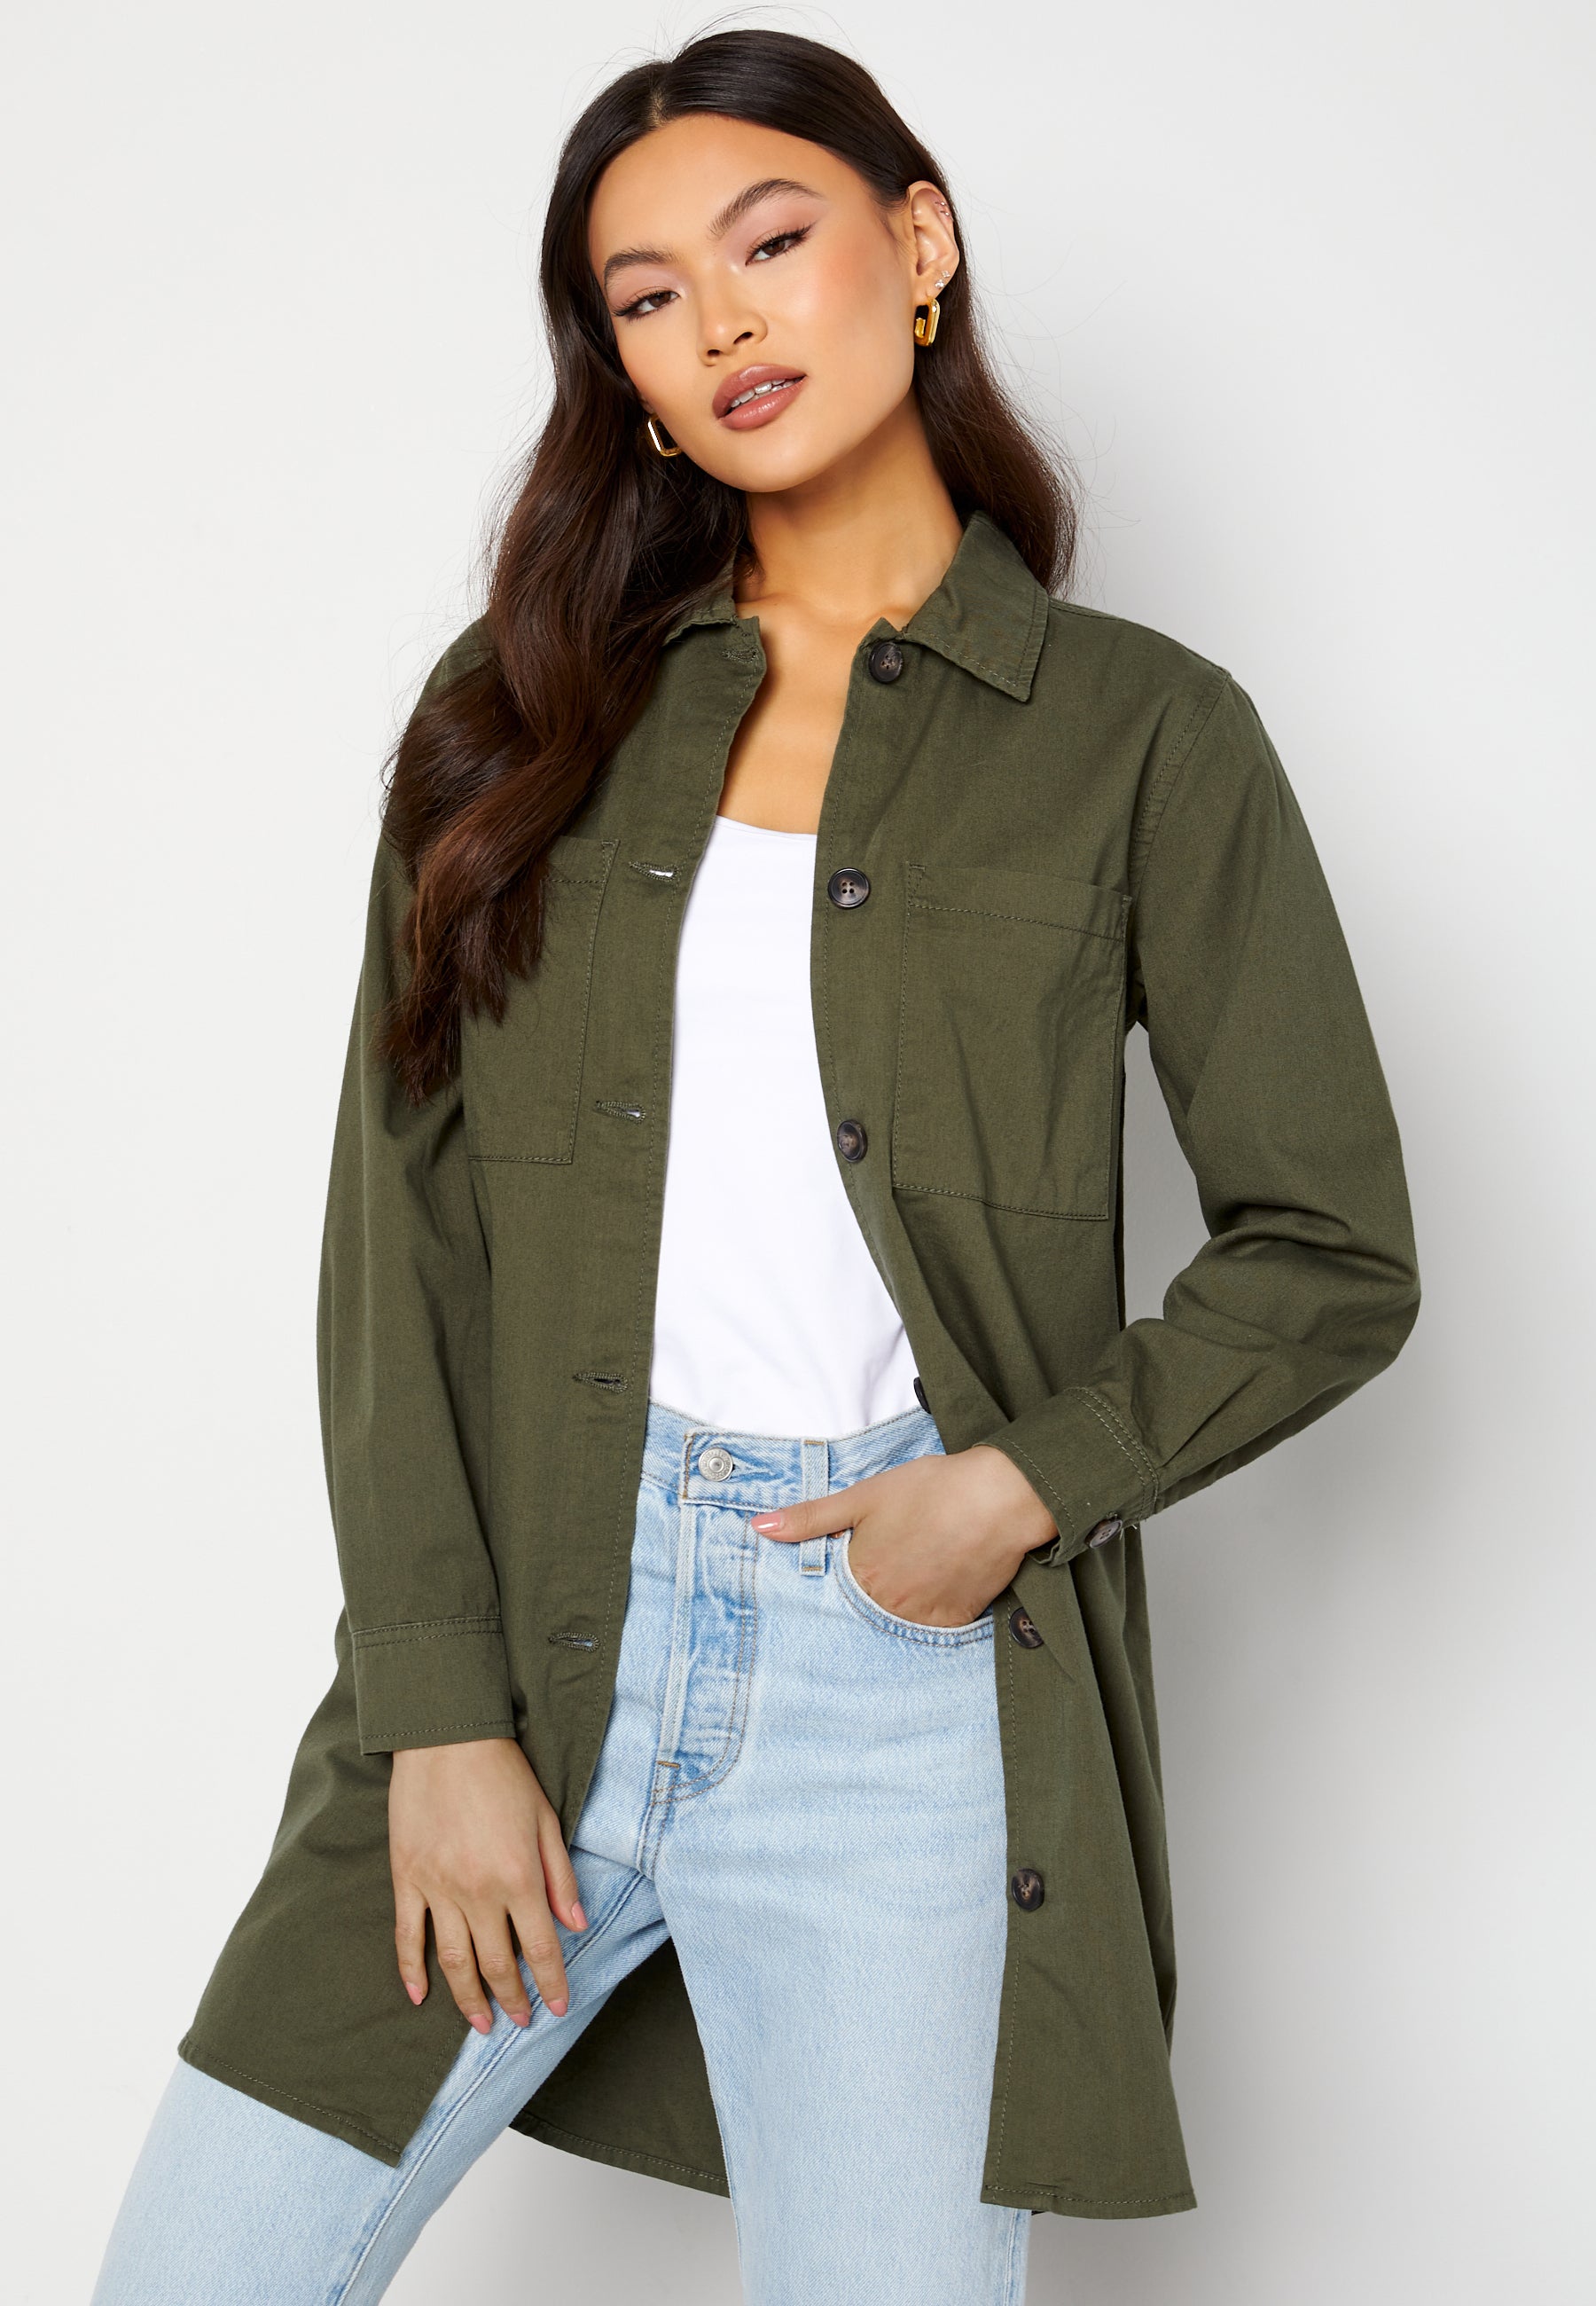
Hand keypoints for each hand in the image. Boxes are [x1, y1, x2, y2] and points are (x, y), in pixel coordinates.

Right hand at [389, 1737, 586, 2032]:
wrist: (446, 1740)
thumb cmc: (503, 1774)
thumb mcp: (545, 1820)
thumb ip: (560, 1877)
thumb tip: (576, 1926)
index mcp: (519, 1876)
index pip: (539, 1948)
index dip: (551, 1983)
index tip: (558, 2007)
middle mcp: (478, 1891)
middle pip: (496, 1964)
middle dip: (512, 2000)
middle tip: (520, 2022)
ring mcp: (438, 1888)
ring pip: (453, 1961)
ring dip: (468, 1999)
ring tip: (481, 2024)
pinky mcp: (408, 1878)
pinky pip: (408, 1936)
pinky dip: (412, 1970)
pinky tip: (420, 1996)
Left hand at [750, 1445, 1055, 1627]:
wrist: (1000, 1496)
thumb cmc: (931, 1489)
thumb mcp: (863, 1496)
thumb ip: (810, 1517)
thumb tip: (758, 1529)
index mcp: (860, 1576)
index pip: (830, 1598)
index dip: (836, 1584)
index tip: (840, 1578)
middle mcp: (888, 1607)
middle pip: (863, 1613)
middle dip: (865, 1598)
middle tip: (885, 1570)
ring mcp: (924, 1618)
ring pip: (896, 1624)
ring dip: (896, 1608)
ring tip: (912, 1574)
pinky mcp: (957, 1622)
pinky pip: (932, 1629)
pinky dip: (929, 1612)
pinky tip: (936, 1582)